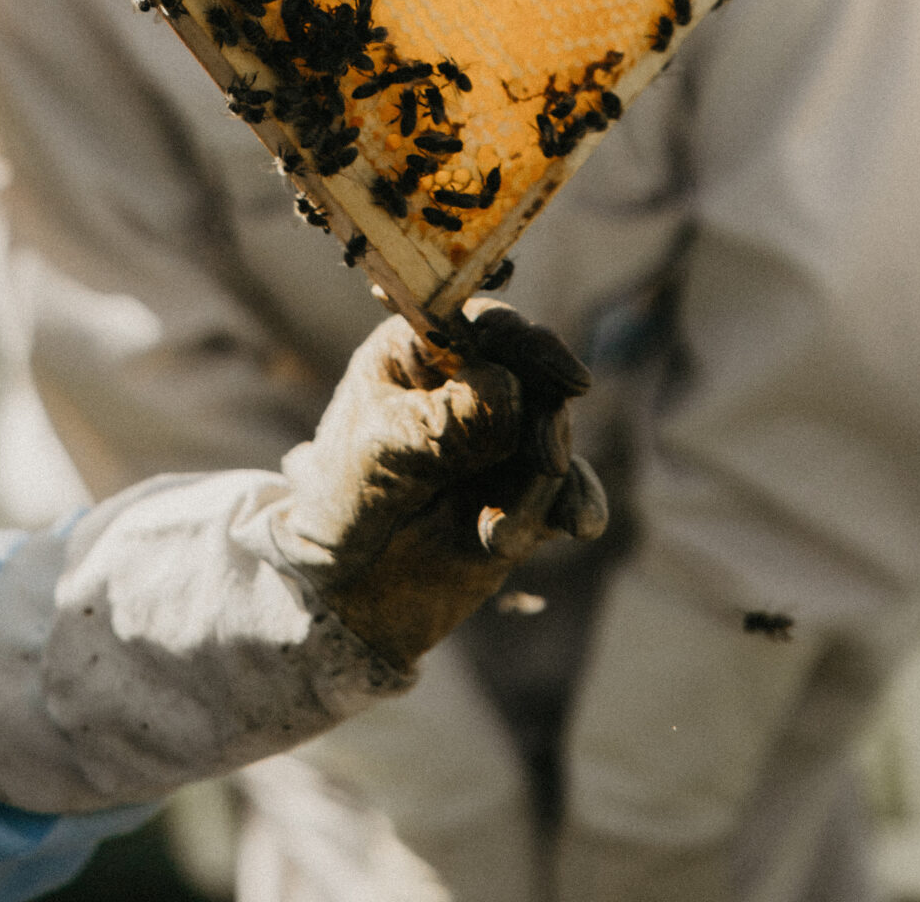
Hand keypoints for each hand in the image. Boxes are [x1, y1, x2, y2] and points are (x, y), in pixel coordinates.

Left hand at [272, 298, 607, 667]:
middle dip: (547, 423)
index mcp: (424, 354)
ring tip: (496, 536)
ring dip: (539, 491)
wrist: (340, 589)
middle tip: (547, 460)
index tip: (571, 380)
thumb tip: (512, 390)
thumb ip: (443, 424)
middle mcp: (469, 390)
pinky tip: (579, 523)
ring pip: (550, 445)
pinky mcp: (520, 497)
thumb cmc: (342, 499)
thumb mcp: (382, 452)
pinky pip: (565, 492)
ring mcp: (499, 445)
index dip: (534, 347)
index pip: (490, 330)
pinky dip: (579, 503)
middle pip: (536, 384)